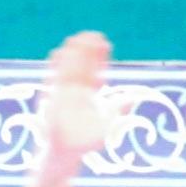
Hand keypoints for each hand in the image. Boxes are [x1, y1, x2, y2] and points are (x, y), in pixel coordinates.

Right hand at [37, 31, 131, 165]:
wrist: (66, 152)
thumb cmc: (87, 142)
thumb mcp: (108, 126)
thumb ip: (118, 111)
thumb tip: (133, 97)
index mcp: (90, 94)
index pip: (96, 70)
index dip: (100, 57)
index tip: (105, 43)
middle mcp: (77, 90)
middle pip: (82, 65)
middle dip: (87, 51)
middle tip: (92, 35)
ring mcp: (64, 93)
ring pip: (68, 68)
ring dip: (72, 54)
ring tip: (76, 39)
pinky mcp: (53, 97)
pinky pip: (53, 78)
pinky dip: (55, 66)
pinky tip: (57, 53)